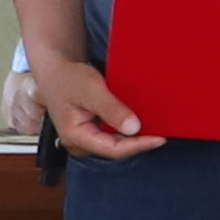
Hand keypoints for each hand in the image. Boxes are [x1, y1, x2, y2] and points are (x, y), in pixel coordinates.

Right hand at [33, 53, 156, 159]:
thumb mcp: (91, 90)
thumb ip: (111, 109)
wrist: (56, 70)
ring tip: (157, 128)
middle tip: (163, 132)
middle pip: (116, 150)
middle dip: (139, 142)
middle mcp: (79, 143)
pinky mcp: (91, 132)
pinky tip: (142, 122)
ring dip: (135, 137)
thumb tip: (134, 128)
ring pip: (116, 144)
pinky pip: (113, 135)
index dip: (138, 146)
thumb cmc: (68, 78)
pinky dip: (128, 129)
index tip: (160, 138)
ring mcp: (85, 138)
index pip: (113, 149)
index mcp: (75, 136)